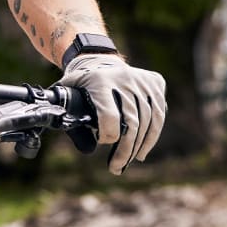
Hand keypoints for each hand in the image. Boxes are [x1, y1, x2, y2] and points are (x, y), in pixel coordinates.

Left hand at [55, 54, 166, 172]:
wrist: (98, 58)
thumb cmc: (80, 84)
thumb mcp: (67, 94)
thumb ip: (67, 116)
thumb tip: (86, 148)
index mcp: (99, 81)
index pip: (109, 115)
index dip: (107, 135)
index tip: (102, 142)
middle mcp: (124, 78)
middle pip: (131, 122)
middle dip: (125, 150)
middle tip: (116, 167)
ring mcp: (142, 80)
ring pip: (148, 120)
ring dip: (139, 147)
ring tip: (128, 162)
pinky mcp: (155, 83)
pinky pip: (159, 114)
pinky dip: (152, 136)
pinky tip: (141, 151)